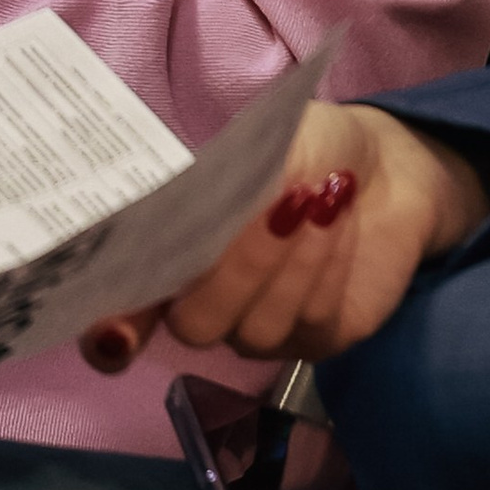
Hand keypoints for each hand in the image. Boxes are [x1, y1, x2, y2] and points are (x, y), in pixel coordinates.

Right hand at [79, 102, 489, 374]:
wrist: (380, 167)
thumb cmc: (299, 148)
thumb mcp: (255, 148)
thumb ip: (219, 186)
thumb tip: (197, 212)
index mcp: (170, 254)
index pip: (121, 310)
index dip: (110, 330)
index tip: (116, 331)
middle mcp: (205, 305)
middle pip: (193, 326)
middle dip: (232, 270)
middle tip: (274, 204)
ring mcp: (260, 330)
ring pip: (256, 328)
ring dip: (284, 259)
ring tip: (313, 192)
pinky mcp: (317, 341)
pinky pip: (309, 322)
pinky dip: (322, 264)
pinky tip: (336, 215)